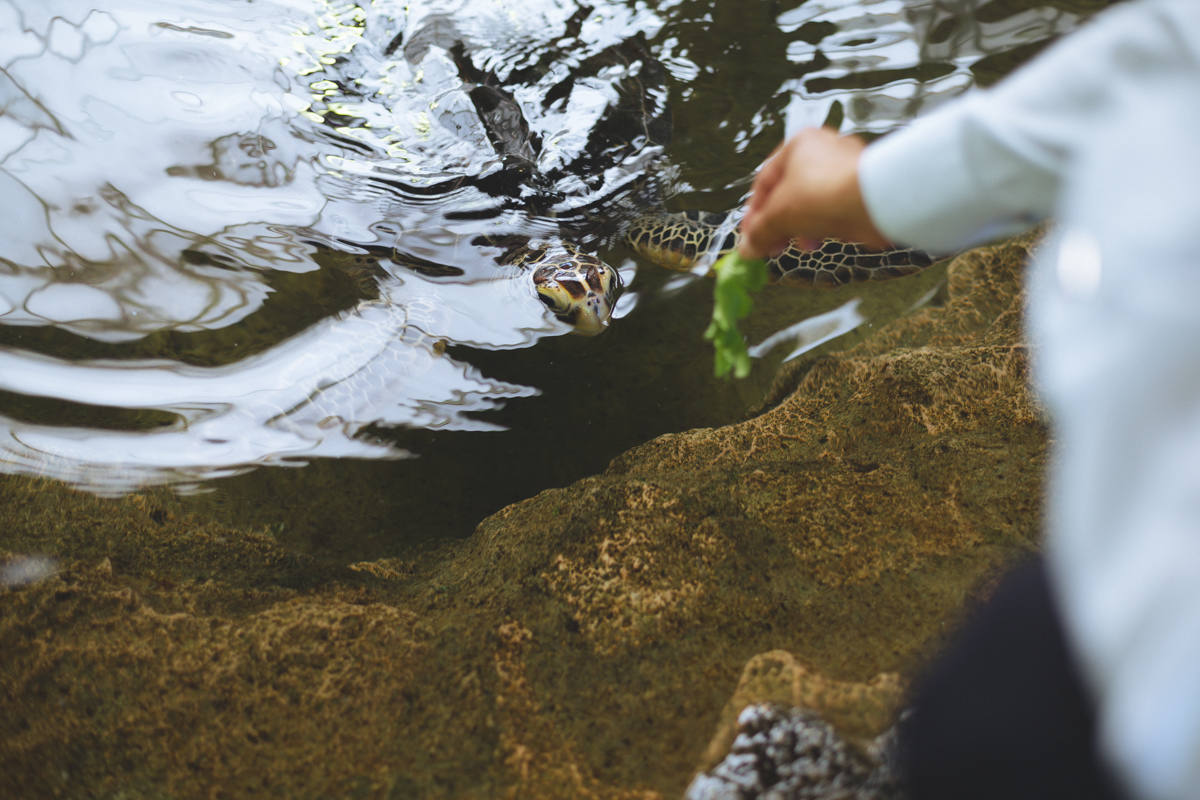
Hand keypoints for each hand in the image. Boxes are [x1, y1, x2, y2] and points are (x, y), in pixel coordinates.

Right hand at [739, 127, 889, 257]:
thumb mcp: (779, 216)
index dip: (754, 213)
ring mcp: (848, 167)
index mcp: (798, 144)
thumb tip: (746, 249)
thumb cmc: (824, 194)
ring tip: (803, 245)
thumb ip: (760, 233)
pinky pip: (837, 207)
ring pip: (815, 201)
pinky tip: (823, 239)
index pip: (765, 181)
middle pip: (791, 192)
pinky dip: (827, 224)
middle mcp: (825, 149)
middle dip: (781, 223)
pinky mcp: (865, 188)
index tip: (751, 236)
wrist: (875, 201)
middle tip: (773, 244)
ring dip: (803, 227)